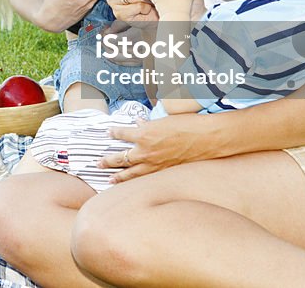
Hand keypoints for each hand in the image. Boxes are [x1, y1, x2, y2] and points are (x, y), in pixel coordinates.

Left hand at [99, 112, 213, 181]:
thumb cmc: (187, 124)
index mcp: (143, 134)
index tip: (109, 132)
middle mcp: (145, 151)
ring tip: (110, 179)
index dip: (114, 132)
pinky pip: (146, 179)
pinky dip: (137, 182)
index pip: (121, 133)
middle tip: (98, 163)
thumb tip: (138, 122)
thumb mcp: (164, 120)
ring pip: (130, 174)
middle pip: (120, 158)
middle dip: (107, 161)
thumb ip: (148, 123)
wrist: (206, 138)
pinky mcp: (164, 172)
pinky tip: (132, 185)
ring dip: (119, 177)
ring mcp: (154, 164)